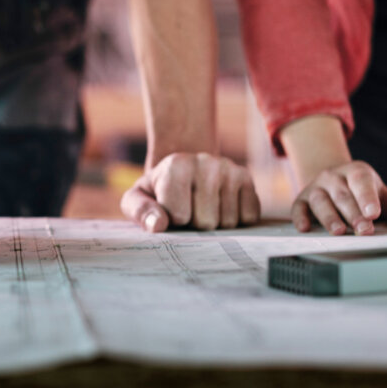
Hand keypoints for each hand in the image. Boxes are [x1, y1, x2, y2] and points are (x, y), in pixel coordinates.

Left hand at [121, 152, 259, 230]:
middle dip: (195, 224)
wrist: (183, 170)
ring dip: (216, 224)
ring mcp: (229, 169)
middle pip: (207, 222)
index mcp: (176, 165)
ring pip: (229, 222)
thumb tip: (158, 226)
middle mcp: (206, 162)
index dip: (173, 220)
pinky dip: (236, 219)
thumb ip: (140, 212)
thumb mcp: (137, 198)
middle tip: (188, 210)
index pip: (179, 215)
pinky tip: (220, 206)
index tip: (169, 209)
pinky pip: (249, 217)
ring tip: (202, 207)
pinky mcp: (246, 178)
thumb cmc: (157, 191)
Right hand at [291, 161, 386, 234]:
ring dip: (329, 217)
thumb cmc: (362, 194)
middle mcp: (333, 176)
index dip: (367, 197)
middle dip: (353, 214)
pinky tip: (305, 228)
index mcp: (356, 172)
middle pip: (342, 195)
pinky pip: (298, 207)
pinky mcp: (301, 199)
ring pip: (320, 200)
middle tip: (364, 231)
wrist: (333, 182)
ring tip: (339, 232)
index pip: (361, 181)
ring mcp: (315, 187)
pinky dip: (300, 217)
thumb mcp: (381, 196)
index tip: (373, 214)